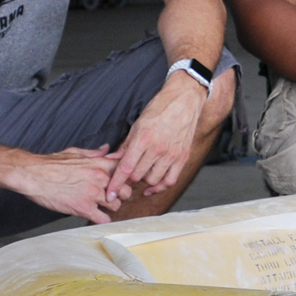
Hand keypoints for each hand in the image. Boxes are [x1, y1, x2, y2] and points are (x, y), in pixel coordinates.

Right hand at [8, 147, 120, 224]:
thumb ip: (95, 153)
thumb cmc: (51, 164)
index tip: (119, 182)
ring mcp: (93, 194)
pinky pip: (103, 219)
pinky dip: (102, 220)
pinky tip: (96, 216)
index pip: (126, 170)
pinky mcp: (83, 208)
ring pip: (116, 206)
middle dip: (120, 195)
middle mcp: (100, 178)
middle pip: (126, 191)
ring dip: (110, 208)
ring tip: (102, 207)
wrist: (33, 175)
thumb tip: (107, 149)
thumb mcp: (76, 152)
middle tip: (112, 197)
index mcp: (99, 164)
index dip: (125, 178)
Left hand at [103, 73, 207, 204]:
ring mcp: (172, 154)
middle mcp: (158, 148)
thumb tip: (113, 161)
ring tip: (140, 174)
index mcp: (144, 138)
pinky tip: (152, 186)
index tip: (110, 194)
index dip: (116, 184)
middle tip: (125, 175)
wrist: (184, 100)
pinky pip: (170, 181)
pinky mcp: (183, 157)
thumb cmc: (160, 109)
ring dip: (143, 180)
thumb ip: (126, 146)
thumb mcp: (137, 124)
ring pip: (152, 180)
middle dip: (128, 178)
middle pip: (137, 176)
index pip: (125, 168)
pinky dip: (160, 186)